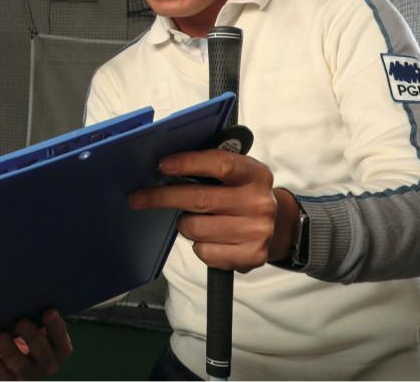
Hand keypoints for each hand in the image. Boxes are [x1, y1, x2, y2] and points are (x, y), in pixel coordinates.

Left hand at [0, 309, 71, 379]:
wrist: (26, 361)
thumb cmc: (35, 334)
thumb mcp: (43, 327)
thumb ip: (40, 316)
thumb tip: (26, 293)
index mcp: (60, 349)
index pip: (61, 338)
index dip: (55, 326)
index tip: (48, 311)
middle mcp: (49, 364)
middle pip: (42, 352)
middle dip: (32, 337)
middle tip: (21, 322)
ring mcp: (30, 375)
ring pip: (21, 365)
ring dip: (10, 351)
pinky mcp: (12, 381)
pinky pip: (3, 374)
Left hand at [128, 149, 297, 271]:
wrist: (280, 227)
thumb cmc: (244, 195)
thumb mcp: (238, 173)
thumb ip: (210, 168)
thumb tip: (166, 167)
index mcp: (255, 174)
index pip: (219, 164)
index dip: (188, 163)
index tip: (162, 165)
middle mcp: (259, 201)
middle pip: (199, 199)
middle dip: (163, 197)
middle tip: (139, 198)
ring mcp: (257, 231)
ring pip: (196, 228)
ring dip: (184, 224)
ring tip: (193, 220)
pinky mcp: (251, 255)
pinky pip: (205, 252)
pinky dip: (199, 246)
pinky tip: (209, 238)